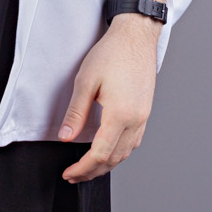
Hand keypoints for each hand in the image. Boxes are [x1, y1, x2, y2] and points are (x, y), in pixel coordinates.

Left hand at [57, 16, 159, 182]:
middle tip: (74, 175)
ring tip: (88, 168)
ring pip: (126, 153)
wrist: (136, 36)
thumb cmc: (112, 53)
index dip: (82, 168)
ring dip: (106, 165)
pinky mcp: (145, 112)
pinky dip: (119, 153)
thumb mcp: (86, 81)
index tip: (69, 173)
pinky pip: (133, 142)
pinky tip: (108, 151)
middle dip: (92, 171)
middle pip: (114, 158)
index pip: (99, 154)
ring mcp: (143, 117)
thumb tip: (66, 137)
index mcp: (120, 114)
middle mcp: (135, 120)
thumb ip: (76, 112)